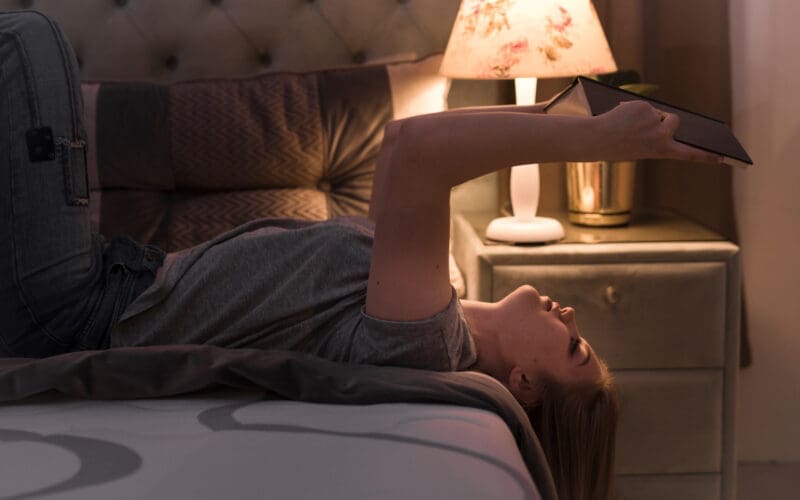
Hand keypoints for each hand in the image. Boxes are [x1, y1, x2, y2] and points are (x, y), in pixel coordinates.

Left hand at [595, 100, 722, 163]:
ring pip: (657, 112)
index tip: (724, 158)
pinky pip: (645, 105)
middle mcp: (662, 136)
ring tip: (628, 126)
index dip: (707, 155)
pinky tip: (622, 118)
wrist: (597, 139)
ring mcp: (654, 121)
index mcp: (661, 151)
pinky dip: (634, 110)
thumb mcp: (641, 147)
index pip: (689, 154)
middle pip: (674, 121)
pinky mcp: (645, 107)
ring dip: (647, 116)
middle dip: (664, 121)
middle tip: (643, 130)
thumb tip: (664, 119)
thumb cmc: (617, 147)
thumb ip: (656, 137)